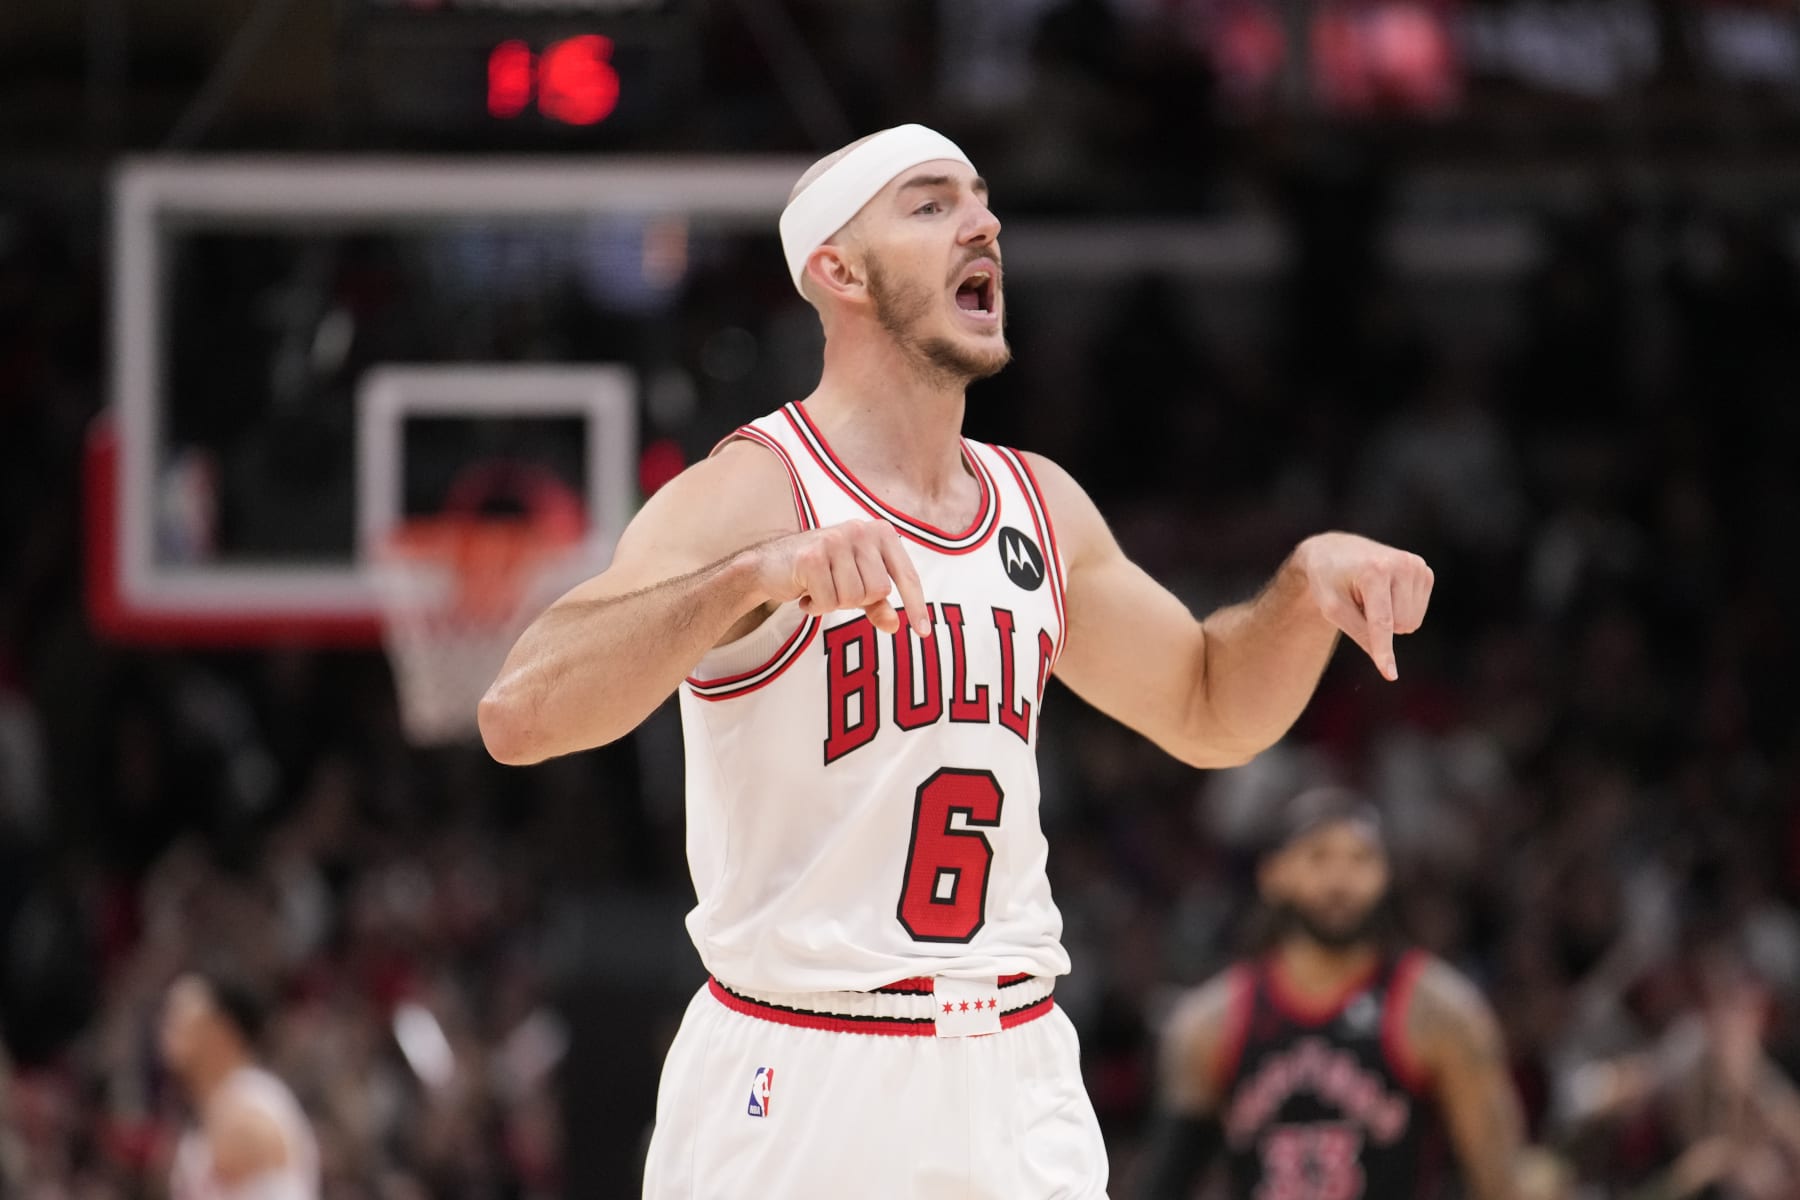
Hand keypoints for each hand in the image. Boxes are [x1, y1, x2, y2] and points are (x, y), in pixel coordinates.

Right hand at [753, 520, 931, 636]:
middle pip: (879, 590)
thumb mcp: (853, 585)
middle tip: (836, 590)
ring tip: (820, 589)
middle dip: (857, 601)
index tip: (924, 632)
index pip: (906, 575)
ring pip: (854, 597)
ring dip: (835, 603)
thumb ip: (876, 604)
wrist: (770, 566)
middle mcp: (860, 529)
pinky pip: (830, 601)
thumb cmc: (819, 573)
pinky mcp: (812, 556)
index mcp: (879, 532)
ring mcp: (836, 540)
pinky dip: (817, 606)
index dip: (916, 605)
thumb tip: (895, 625)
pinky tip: (806, 593)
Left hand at [1295, 533, 1432, 680]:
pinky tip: (1386, 591)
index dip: (1385, 650)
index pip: (1382, 621)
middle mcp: (1402, 564)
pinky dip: (1400, 610)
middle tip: (1360, 602)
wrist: (1335, 551)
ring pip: (1412, 622)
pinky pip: (1418, 614)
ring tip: (1371, 595)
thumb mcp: (1333, 609)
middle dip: (1379, 625)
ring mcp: (1417, 566)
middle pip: (1401, 626)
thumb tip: (1387, 667)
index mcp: (1375, 570)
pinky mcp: (1424, 572)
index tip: (1390, 674)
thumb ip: (1360, 634)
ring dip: (1390, 617)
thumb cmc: (1329, 581)